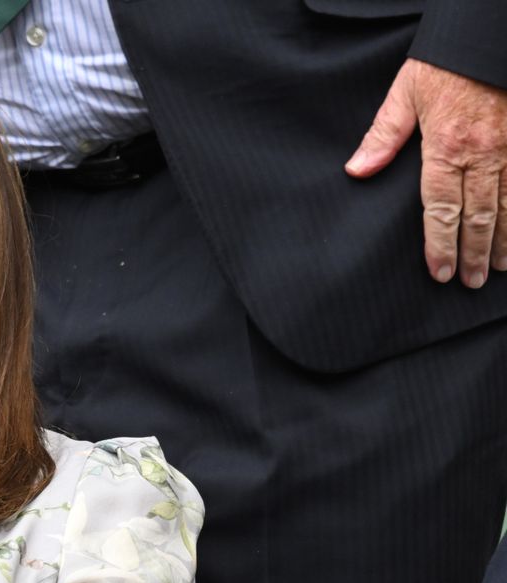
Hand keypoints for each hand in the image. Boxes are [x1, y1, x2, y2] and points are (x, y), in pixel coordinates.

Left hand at [346, 59, 506, 288]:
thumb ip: (383, 136)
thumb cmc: (446, 64)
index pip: (441, 209)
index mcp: (447, 147)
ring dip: (506, 241)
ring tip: (498, 268)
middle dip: (474, 254)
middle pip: (479, 216)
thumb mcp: (406, 93)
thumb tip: (356, 170)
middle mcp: (484, 154)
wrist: (490, 35)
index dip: (439, 244)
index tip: (439, 271)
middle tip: (469, 282)